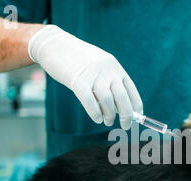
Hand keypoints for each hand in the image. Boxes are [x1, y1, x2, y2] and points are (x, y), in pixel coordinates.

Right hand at [28, 25, 142, 129]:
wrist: (53, 44)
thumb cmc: (76, 59)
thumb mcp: (98, 64)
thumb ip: (109, 81)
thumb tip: (119, 106)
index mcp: (114, 66)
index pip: (131, 89)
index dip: (136, 105)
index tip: (137, 117)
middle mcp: (107, 70)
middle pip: (122, 98)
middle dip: (126, 115)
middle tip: (125, 126)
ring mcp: (93, 74)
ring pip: (107, 102)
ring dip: (109, 116)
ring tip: (107, 121)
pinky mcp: (77, 80)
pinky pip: (90, 102)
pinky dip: (95, 113)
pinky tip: (97, 118)